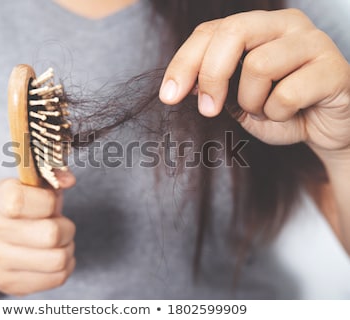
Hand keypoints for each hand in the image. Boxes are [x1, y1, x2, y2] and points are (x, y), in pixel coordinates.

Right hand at [0, 173, 75, 295]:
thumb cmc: (21, 212)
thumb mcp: (32, 187)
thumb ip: (53, 177)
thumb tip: (69, 180)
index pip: (20, 201)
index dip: (48, 201)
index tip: (48, 203)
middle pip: (51, 234)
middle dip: (67, 228)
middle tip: (61, 225)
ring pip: (58, 259)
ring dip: (67, 249)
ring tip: (58, 243)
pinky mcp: (9, 283)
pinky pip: (58, 278)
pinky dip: (65, 267)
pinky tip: (53, 257)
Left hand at [160, 9, 349, 155]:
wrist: (324, 129)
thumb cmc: (278, 109)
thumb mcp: (236, 98)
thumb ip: (213, 84)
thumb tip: (180, 84)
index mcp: (257, 26)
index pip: (209, 31)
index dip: (184, 63)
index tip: (168, 96)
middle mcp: (285, 24)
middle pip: (232, 33)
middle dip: (212, 75)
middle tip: (208, 110)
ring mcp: (312, 42)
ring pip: (258, 65)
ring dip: (252, 101)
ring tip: (266, 108)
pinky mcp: (333, 68)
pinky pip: (287, 93)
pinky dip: (278, 114)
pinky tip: (291, 113)